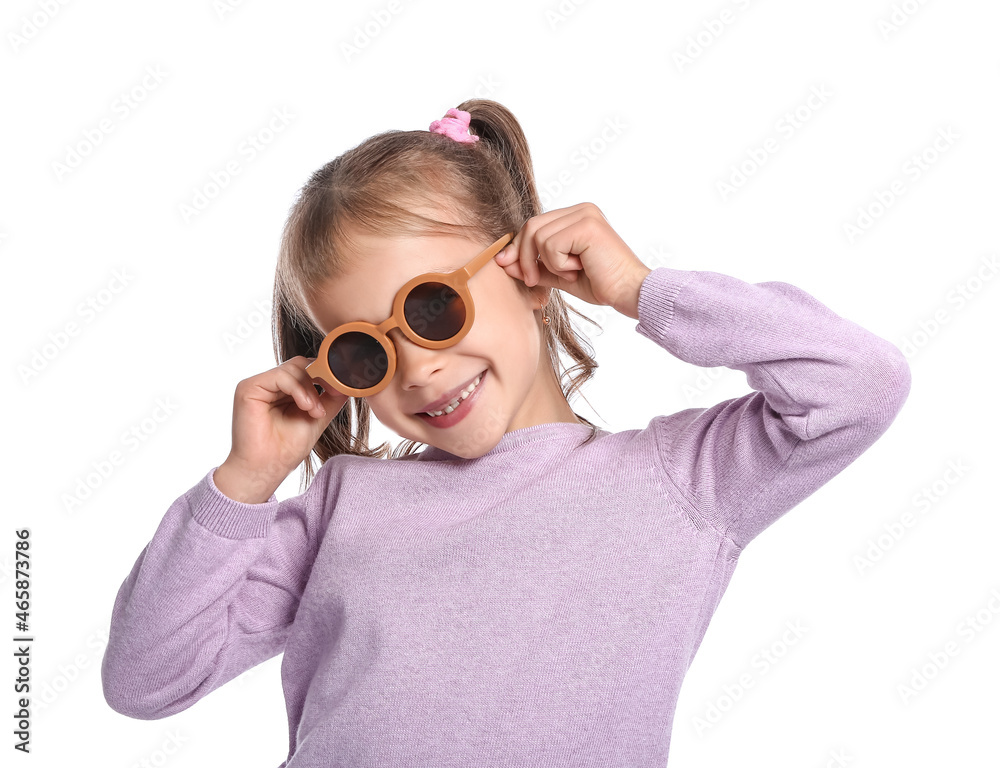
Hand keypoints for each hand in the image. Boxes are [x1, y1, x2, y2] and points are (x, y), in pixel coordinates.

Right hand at [214, 356, 348, 502]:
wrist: (266, 468)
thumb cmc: (287, 448)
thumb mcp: (317, 417)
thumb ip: (330, 398)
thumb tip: (347, 381)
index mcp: (283, 390)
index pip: (307, 368)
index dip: (325, 375)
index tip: (339, 390)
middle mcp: (270, 384)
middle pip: (301, 364)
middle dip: (319, 381)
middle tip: (324, 405)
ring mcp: (259, 384)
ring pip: (293, 368)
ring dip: (310, 390)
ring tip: (314, 412)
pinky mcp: (249, 387)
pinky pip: (280, 376)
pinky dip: (298, 389)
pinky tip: (305, 406)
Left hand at [492, 202, 651, 318]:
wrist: (628, 291)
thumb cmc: (601, 284)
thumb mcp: (560, 275)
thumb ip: (536, 266)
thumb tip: (505, 263)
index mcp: (576, 216)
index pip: (534, 225)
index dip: (517, 246)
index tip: (506, 265)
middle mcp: (580, 209)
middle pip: (531, 226)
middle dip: (524, 256)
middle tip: (531, 280)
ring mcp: (584, 214)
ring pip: (538, 236)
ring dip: (549, 263)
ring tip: (571, 272)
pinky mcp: (586, 225)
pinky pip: (551, 245)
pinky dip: (559, 264)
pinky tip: (579, 268)